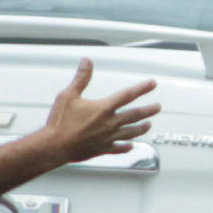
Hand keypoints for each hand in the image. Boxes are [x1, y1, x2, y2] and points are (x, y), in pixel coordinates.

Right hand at [41, 60, 160, 163]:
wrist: (55, 146)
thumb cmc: (61, 123)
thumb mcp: (69, 95)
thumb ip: (81, 78)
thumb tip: (87, 63)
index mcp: (103, 109)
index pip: (128, 95)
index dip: (142, 88)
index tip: (152, 84)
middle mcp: (109, 124)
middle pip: (135, 115)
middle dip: (148, 110)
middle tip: (157, 107)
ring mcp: (108, 138)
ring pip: (131, 132)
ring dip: (141, 128)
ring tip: (148, 125)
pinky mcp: (102, 149)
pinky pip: (118, 148)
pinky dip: (126, 147)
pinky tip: (130, 146)